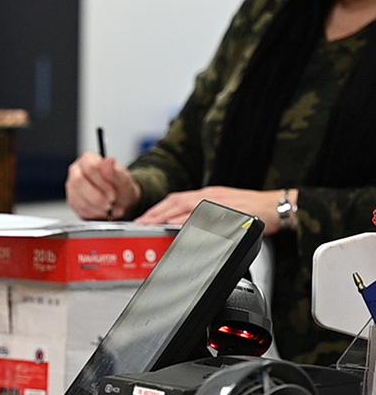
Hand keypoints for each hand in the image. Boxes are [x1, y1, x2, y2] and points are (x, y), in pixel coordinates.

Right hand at [66, 152, 141, 219]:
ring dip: (95, 207)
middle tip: (110, 204)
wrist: (120, 202)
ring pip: (77, 196)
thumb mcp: (124, 181)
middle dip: (97, 197)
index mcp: (89, 159)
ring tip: (108, 210)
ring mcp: (72, 186)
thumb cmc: (121, 188)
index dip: (102, 183)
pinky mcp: (72, 200)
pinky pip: (77, 208)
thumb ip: (115, 172)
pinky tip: (101, 212)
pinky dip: (92, 213)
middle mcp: (77, 170)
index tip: (113, 194)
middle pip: (79, 181)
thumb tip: (109, 161)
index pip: (91, 166)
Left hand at [135, 186, 289, 234]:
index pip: (176, 200)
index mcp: (207, 195)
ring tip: (155, 225)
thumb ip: (203, 215)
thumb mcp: (223, 209)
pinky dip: (197, 221)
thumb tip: (182, 226)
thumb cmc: (253, 209)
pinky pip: (212, 216)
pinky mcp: (234, 211)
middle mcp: (211, 196)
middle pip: (177, 202)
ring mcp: (222, 203)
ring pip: (191, 206)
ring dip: (170, 216)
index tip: (142, 219)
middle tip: (141, 224)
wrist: (280, 205)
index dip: (157, 209)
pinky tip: (184, 227)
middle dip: (157, 213)